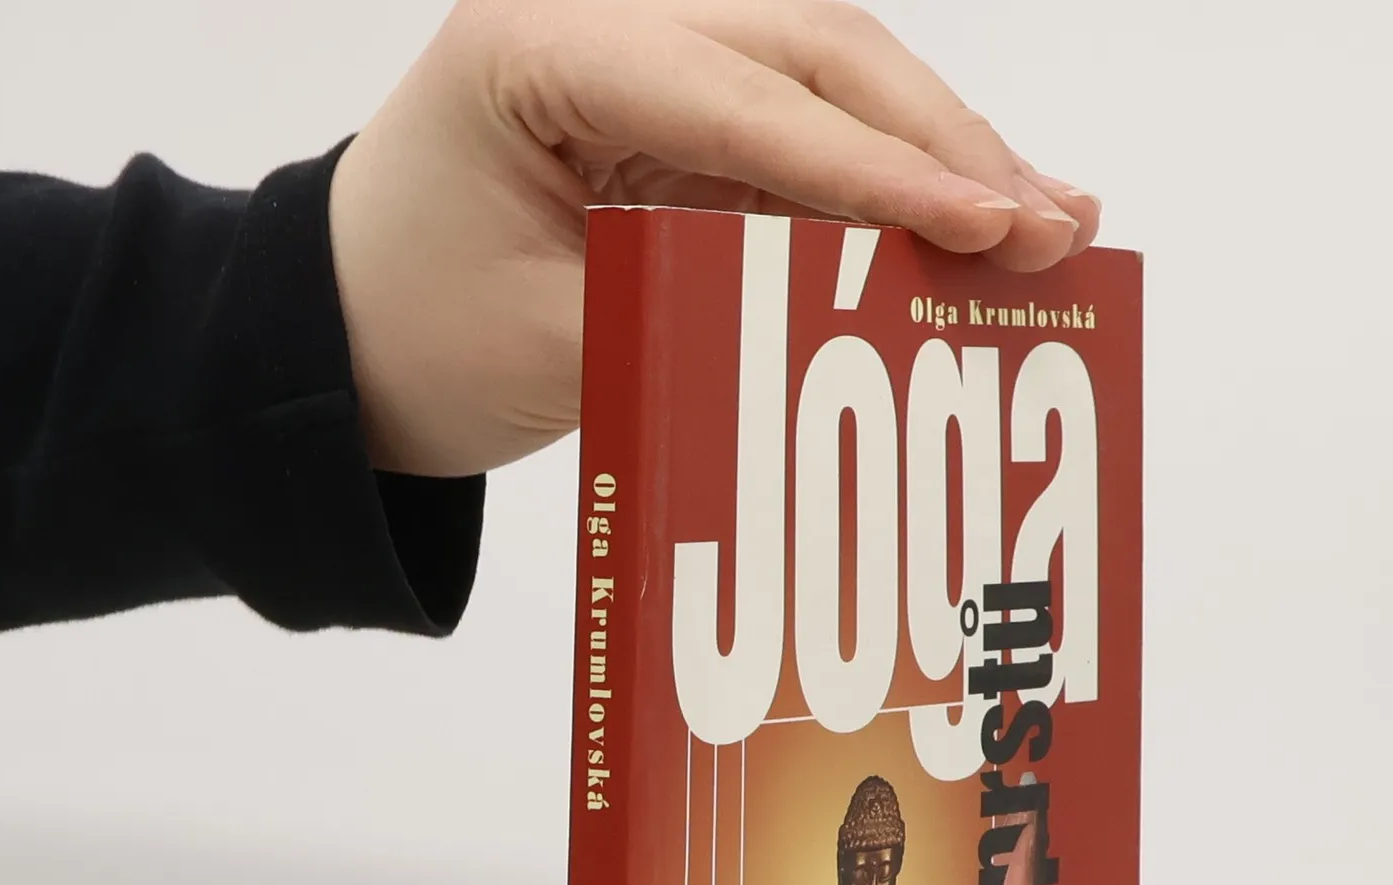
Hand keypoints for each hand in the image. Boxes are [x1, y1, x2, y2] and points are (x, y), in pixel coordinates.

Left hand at [328, 0, 1101, 474]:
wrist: (340, 336)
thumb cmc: (413, 332)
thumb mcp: (551, 344)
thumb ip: (699, 319)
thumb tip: (862, 319)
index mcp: (545, 41)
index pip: (748, 96)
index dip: (878, 167)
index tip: (984, 220)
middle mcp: (611, 17)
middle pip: (817, 53)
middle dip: (943, 142)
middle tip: (1051, 224)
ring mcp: (654, 52)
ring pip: (834, 79)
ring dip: (944, 152)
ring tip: (1050, 221)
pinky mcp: (685, 113)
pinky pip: (812, 134)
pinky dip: (896, 183)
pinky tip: (978, 217)